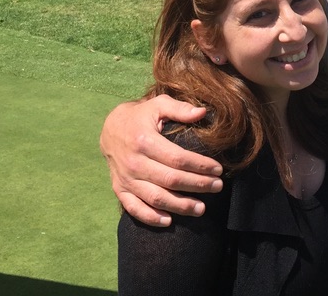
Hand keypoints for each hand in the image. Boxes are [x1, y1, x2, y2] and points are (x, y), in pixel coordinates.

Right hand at [100, 95, 223, 225]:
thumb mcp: (158, 105)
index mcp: (144, 141)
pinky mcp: (120, 190)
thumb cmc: (140, 117)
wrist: (110, 130)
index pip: (178, 158)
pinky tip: (169, 221)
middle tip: (217, 187)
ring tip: (201, 208)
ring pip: (156, 198)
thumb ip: (179, 108)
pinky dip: (151, 217)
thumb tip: (202, 112)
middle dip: (197, 185)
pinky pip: (134, 208)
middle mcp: (134, 162)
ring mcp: (126, 179)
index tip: (218, 169)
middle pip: (170, 180)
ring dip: (180, 206)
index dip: (200, 166)